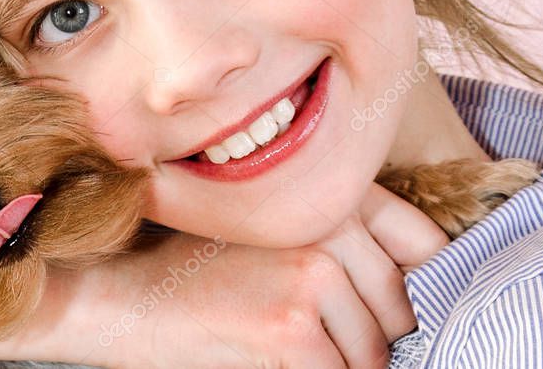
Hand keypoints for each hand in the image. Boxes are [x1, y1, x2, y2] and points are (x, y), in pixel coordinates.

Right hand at [0, 180, 448, 367]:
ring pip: (374, 351)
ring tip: (283, 340)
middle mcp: (327, 220)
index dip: (420, 285)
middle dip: (373, 335)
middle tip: (313, 330)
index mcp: (326, 190)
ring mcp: (312, 270)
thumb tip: (413, 296)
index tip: (403, 311)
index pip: (421, 241)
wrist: (120, 291)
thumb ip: (341, 242)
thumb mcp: (271, 232)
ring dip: (343, 363)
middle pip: (401, 306)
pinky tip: (269, 355)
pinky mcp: (292, 324)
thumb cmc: (194, 266)